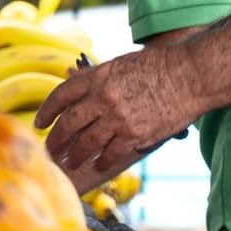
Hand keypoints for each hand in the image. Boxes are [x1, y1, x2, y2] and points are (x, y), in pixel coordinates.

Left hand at [34, 47, 196, 180]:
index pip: (61, 95)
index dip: (46, 111)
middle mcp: (103, 98)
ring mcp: (118, 119)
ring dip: (75, 155)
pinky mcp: (135, 136)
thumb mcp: (122, 64)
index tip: (39, 123)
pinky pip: (111, 154)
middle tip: (49, 150)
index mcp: (98, 77)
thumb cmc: (161, 66)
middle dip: (55, 140)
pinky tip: (98, 166)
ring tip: (70, 162)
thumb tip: (76, 85)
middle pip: (69, 124)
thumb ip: (98, 78)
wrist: (191, 75)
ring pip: (86, 144)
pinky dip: (102, 162)